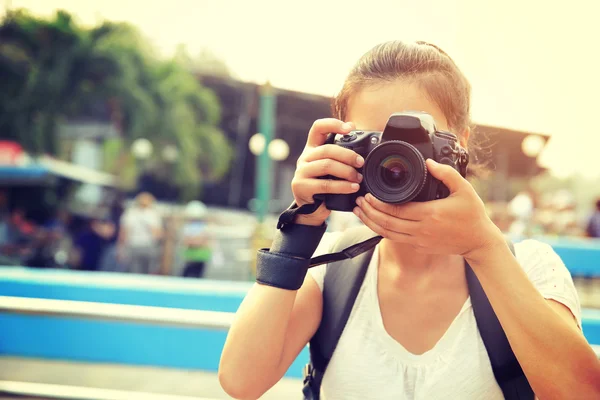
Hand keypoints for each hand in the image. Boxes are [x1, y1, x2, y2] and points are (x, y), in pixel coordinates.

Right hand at [291, 118, 364, 225]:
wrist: (311, 210)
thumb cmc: (325, 186)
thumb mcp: (332, 169)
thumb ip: (341, 155)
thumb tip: (356, 133)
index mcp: (312, 149)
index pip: (318, 128)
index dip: (333, 124)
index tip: (349, 128)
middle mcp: (304, 158)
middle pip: (327, 149)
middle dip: (348, 155)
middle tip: (361, 163)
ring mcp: (301, 172)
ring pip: (326, 165)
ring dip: (346, 171)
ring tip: (358, 178)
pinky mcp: (301, 186)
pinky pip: (325, 184)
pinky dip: (342, 186)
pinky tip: (352, 188)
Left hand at [353, 159, 504, 261]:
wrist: (478, 242)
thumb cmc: (472, 215)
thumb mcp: (464, 189)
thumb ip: (446, 174)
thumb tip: (429, 162)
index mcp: (430, 214)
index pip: (396, 209)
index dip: (378, 203)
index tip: (368, 194)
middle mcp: (421, 229)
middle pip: (387, 222)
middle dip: (369, 211)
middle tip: (359, 201)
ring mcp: (419, 240)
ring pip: (387, 233)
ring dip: (371, 223)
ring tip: (359, 212)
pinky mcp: (419, 247)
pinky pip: (395, 239)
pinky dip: (381, 231)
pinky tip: (373, 222)